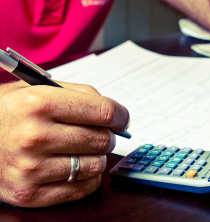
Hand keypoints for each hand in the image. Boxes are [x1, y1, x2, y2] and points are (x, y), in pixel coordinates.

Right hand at [0, 80, 128, 207]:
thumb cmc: (13, 111)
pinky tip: (76, 164)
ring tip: (82, 148)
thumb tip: (117, 114)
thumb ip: (83, 95)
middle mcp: (34, 136)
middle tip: (98, 132)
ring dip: (97, 156)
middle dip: (108, 135)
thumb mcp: (41, 90)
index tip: (123, 119)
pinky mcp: (29, 193)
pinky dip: (88, 176)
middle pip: (102, 139)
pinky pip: (83, 188)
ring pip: (96, 165)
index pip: (103, 112)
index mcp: (39, 103)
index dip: (121, 115)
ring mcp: (31, 168)